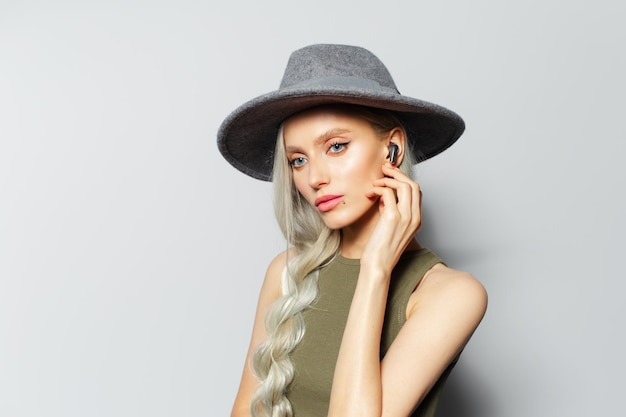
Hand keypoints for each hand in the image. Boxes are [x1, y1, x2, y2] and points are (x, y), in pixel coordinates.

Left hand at [361, 162, 421, 277]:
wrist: (378, 265)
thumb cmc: (381, 249)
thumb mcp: (390, 227)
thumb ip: (391, 210)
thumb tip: (384, 196)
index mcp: (416, 220)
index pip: (417, 192)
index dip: (404, 179)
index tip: (391, 174)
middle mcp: (414, 217)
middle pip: (413, 185)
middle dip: (398, 174)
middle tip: (384, 170)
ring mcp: (406, 217)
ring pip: (404, 186)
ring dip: (388, 180)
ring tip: (375, 183)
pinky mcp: (393, 218)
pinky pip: (388, 193)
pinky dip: (379, 188)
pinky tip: (370, 193)